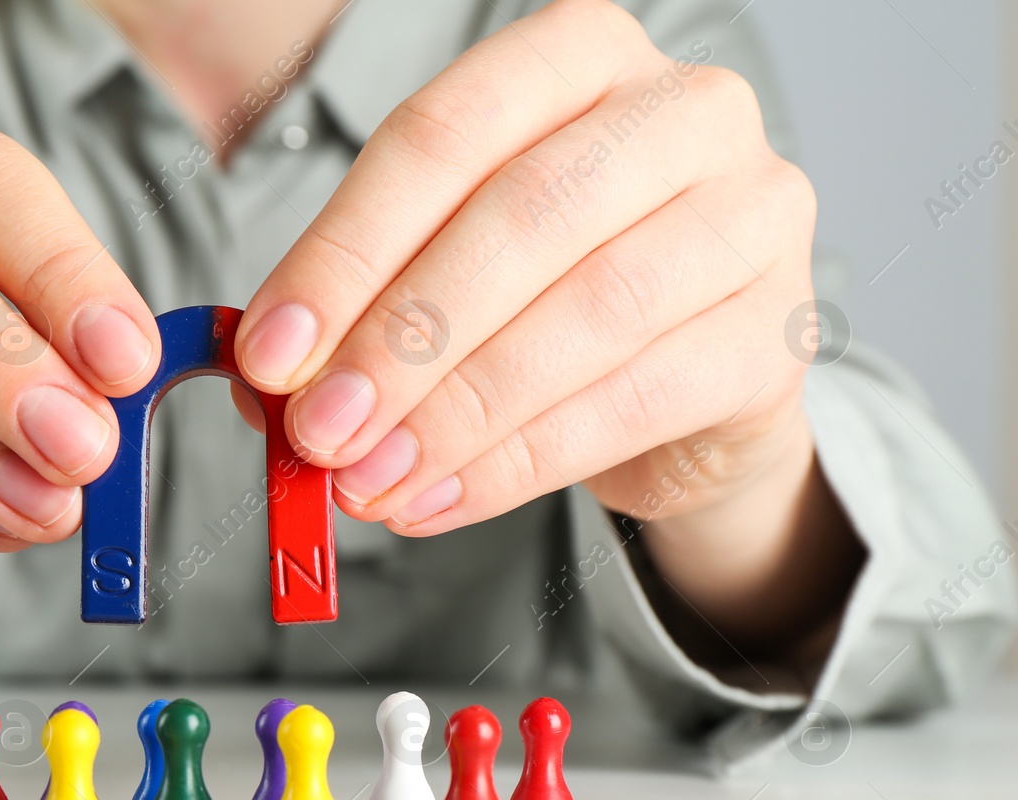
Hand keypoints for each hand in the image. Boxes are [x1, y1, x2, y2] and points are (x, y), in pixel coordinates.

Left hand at [236, 0, 853, 653]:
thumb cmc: (547, 296)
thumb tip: (268, 382)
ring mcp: (752, 216)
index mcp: (578, 57)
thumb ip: (362, 304)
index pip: (442, 136)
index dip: (345, 252)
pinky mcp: (775, 335)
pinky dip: (519, 463)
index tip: (271, 354)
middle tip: (319, 433)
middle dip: (402, 340)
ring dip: (457, 413)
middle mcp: (684, 110)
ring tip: (370, 479)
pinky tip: (439, 498)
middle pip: (522, 218)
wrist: (682, 383)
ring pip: (589, 312)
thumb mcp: (445, 270)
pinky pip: (636, 400)